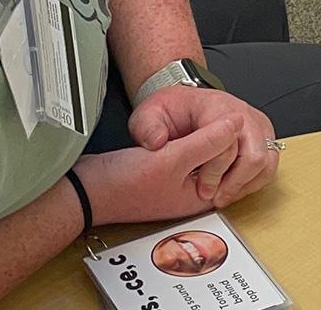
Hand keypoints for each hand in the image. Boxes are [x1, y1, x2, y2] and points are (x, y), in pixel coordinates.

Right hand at [74, 115, 242, 225]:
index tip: (207, 126)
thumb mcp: (172, 158)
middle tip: (188, 133)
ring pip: (207, 153)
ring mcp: (181, 183)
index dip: (227, 140)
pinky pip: (190, 152)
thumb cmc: (121, 184)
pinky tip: (170, 136)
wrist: (84, 189)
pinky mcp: (168, 172)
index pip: (235, 163)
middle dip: (212, 140)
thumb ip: (208, 141)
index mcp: (202, 196)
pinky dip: (186, 141)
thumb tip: (236, 123)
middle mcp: (195, 192)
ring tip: (177, 135)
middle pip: (224, 159)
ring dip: (198, 139)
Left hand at [129, 85, 279, 207]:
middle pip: (256, 155)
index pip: (228, 144)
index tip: (201, 189)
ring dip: (246, 185)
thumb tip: (157, 141)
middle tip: (216, 198)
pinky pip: (269, 165)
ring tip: (224, 196)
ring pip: (267, 162)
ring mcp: (257, 125)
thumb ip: (147, 128)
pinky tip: (233, 189)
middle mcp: (244, 114)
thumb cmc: (171, 110)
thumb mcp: (148, 115)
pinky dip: (254, 182)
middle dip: (235, 183)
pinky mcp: (263, 136)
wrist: (185, 104)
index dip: (215, 173)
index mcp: (218, 107)